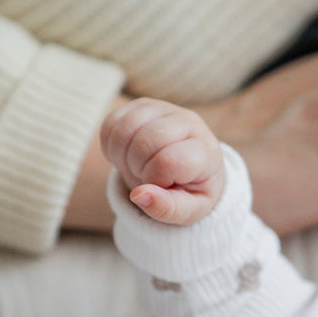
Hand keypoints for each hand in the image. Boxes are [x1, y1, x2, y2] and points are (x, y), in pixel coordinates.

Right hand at [101, 98, 225, 225]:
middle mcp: (190, 123)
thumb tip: (139, 195)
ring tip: (137, 168)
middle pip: (145, 141)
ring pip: (124, 129)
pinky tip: (126, 156)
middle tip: (147, 178)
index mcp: (206, 152)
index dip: (155, 179)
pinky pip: (111, 122)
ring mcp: (166, 109)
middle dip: (136, 167)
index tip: (163, 186)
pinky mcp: (143, 105)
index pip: (168, 160)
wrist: (190, 170)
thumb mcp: (187, 211)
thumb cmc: (191, 192)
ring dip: (121, 156)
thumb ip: (167, 209)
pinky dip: (110, 145)